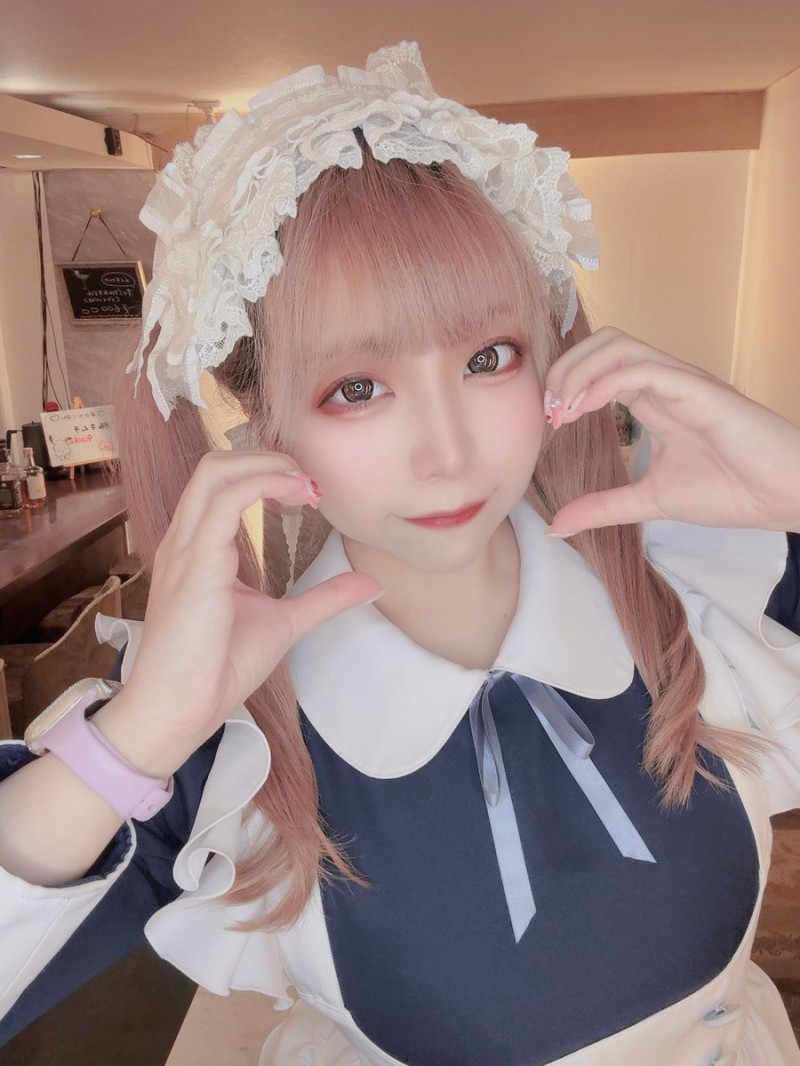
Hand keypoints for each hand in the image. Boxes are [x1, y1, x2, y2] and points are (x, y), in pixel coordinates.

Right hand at [98, 451, 380, 773]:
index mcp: (199, 548)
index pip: (222, 482)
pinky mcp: (195, 564)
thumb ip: (324, 599)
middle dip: (267, 457)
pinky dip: (264, 484)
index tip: (311, 491)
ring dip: (268, 465)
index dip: (267, 471)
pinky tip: (298, 495)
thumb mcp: (285, 623)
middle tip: (311, 481)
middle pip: (216, 465)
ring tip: (308, 485)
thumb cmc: (216, 669)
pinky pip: (225, 502)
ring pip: (216, 472)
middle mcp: (187, 539)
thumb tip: (369, 585)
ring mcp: (187, 548)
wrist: (179, 711)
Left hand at [544, 327, 799, 535]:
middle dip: (565, 368)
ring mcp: (681, 382)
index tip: (546, 422)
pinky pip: (643, 369)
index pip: (599, 366)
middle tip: (547, 412)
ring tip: (560, 410)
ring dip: (579, 371)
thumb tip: (555, 528)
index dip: (565, 384)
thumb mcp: (649, 501)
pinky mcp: (698, 389)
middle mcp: (664, 382)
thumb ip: (603, 508)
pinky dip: (606, 382)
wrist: (782, 497)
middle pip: (603, 343)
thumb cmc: (729, 491)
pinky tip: (584, 408)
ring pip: (619, 346)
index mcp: (653, 399)